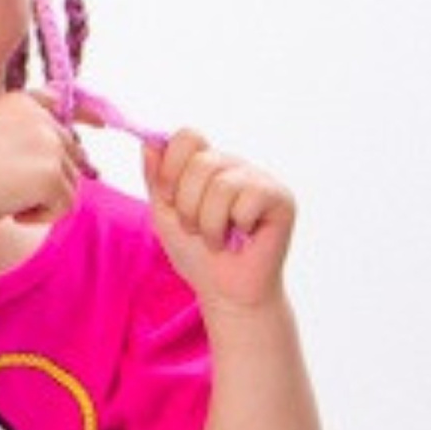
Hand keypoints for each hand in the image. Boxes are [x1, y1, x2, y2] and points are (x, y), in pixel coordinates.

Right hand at [0, 92, 86, 229]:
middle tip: (12, 192)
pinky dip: (42, 217)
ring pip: (70, 182)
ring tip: (9, 203)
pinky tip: (14, 215)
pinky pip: (66, 205)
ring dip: (43, 200)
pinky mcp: (52, 176)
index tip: (31, 166)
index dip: (51, 146)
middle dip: (46, 178)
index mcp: (21, 103)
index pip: (57, 117)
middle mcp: (41, 118)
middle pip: (69, 155)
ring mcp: (50, 146)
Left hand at [143, 128, 294, 312]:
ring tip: (218, 239)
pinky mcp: (280, 197)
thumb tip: (149, 143)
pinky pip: (247, 201)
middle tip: (196, 229)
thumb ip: (157, 179)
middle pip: (201, 162)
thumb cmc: (198, 255)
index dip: (171, 169)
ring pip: (222, 185)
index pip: (187, 137)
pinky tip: (243, 238)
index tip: (170, 199)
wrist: (225, 292)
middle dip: (188, 207)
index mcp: (208, 164)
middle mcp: (235, 166)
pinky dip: (236, 228)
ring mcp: (260, 179)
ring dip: (210, 224)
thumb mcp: (166, 215)